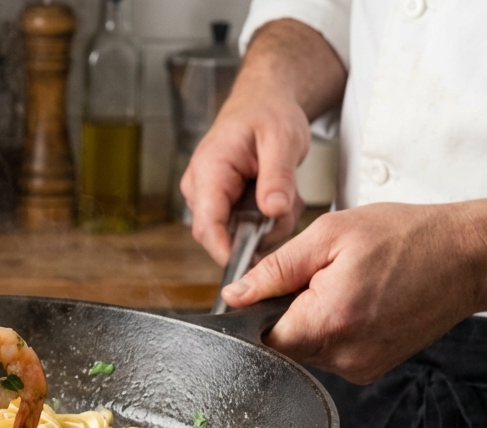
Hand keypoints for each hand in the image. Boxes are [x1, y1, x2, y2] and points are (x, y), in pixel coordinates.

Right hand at [181, 83, 309, 265]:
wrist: (263, 101)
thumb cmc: (268, 112)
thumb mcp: (282, 140)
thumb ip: (278, 177)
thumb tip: (272, 211)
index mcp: (209, 170)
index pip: (207, 224)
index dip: (225, 250)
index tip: (249, 266)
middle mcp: (200, 186)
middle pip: (220, 234)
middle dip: (257, 233)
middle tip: (286, 209)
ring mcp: (208, 196)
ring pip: (234, 233)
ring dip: (266, 224)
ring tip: (286, 194)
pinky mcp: (220, 202)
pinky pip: (241, 226)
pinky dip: (265, 218)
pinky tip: (277, 196)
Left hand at [221, 203, 486, 383]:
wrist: (468, 257)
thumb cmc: (407, 237)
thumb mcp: (330, 235)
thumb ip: (275, 269)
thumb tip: (235, 296)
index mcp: (329, 321)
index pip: (262, 339)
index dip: (253, 316)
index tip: (262, 293)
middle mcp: (345, 355)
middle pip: (283, 347)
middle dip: (285, 315)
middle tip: (313, 280)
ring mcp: (361, 367)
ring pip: (307, 352)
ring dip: (309, 322)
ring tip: (341, 288)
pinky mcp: (372, 368)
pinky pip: (332, 354)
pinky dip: (332, 330)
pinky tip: (356, 302)